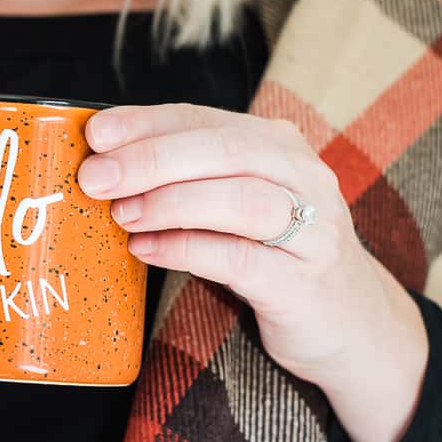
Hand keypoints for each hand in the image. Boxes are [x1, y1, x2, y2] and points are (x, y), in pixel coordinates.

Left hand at [77, 103, 428, 441]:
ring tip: (122, 215)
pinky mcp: (304, 282)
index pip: (202, 118)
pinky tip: (145, 251)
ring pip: (239, 200)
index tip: (94, 135)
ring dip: (170, 203)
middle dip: (151, 160)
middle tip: (96, 178)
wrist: (347, 323)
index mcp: (276, 144)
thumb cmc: (269, 252)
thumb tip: (99, 164)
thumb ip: (180, 178)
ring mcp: (312, 229)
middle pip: (224, 151)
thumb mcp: (230, 203)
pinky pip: (239, 259)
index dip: (145, 123)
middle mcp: (301, 176)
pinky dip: (185, 250)